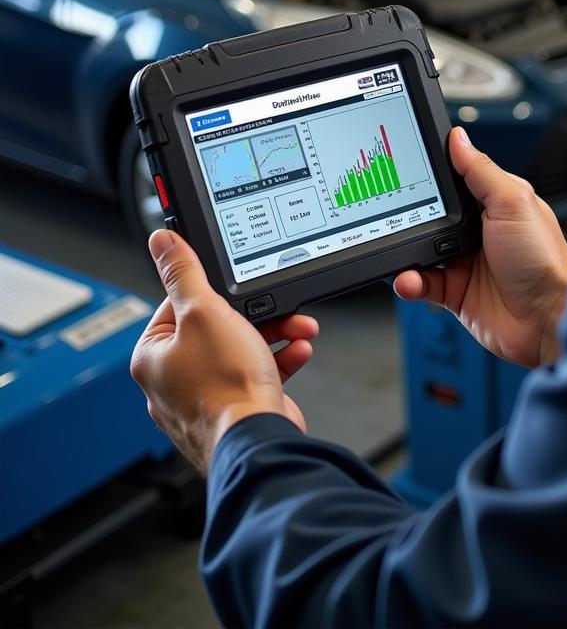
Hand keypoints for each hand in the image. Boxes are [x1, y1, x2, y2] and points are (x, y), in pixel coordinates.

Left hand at [130, 230, 318, 474]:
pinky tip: (297, 353)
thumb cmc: (224, 387)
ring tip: (298, 331)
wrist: (256, 439)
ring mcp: (205, 398)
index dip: (216, 292)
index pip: (179, 305)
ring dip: (277, 336)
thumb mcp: (205, 312)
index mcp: (153, 356)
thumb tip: (162, 242)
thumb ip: (185, 274)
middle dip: (259, 315)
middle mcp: (173, 380)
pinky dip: (280, 361)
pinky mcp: (235, 410)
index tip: (240, 288)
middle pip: (218, 327)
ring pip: (242, 350)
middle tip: (278, 309)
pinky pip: (258, 374)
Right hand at [394, 127, 566, 367]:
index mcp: (493, 204)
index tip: (406, 171)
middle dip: (410, 218)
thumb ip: (481, 170)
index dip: (431, 178)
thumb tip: (458, 138)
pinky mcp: (455, 293)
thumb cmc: (544, 260)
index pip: (454, 182)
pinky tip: (410, 280)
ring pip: (420, 251)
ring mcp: (465, 263)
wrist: (549, 319)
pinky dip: (410, 282)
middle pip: (430, 216)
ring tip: (404, 256)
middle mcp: (478, 232)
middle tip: (398, 217)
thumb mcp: (513, 201)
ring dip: (406, 253)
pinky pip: (421, 284)